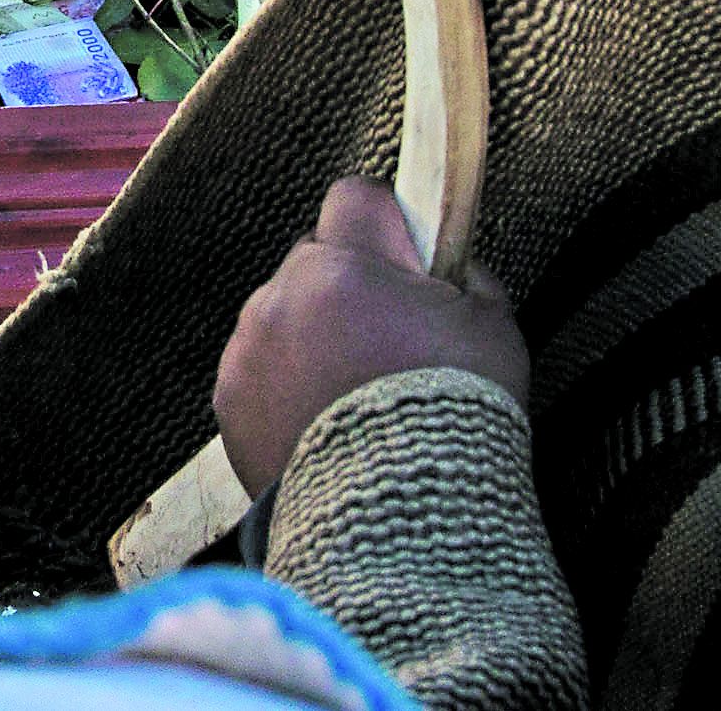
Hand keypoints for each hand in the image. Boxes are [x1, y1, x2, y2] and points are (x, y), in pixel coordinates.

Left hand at [212, 178, 527, 492]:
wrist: (401, 520)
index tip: (406, 252)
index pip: (354, 199)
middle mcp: (281, 297)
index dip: (386, 222)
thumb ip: (466, 277)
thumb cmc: (455, 418)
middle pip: (315, 261)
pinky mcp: (228, 400)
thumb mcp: (492, 330)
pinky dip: (286, 387)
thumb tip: (448, 259)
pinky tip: (327, 424)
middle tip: (390, 340)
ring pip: (284, 318)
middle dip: (348, 286)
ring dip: (314, 338)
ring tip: (360, 397)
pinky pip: (258, 371)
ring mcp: (248, 349)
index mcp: (343, 268)